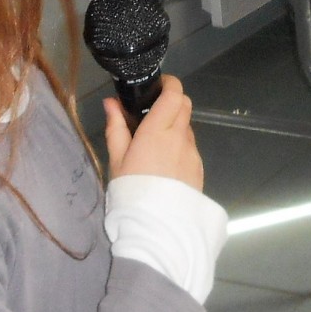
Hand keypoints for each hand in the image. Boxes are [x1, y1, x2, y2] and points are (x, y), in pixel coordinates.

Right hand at [103, 75, 202, 190]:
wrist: (156, 226)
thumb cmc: (131, 190)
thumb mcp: (117, 159)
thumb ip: (116, 128)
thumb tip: (111, 103)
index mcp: (158, 130)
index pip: (174, 94)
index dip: (169, 84)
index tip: (159, 85)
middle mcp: (180, 137)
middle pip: (185, 105)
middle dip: (172, 101)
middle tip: (154, 112)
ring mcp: (192, 153)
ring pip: (188, 127)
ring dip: (176, 126)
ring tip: (156, 145)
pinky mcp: (199, 169)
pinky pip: (191, 148)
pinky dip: (180, 146)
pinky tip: (166, 165)